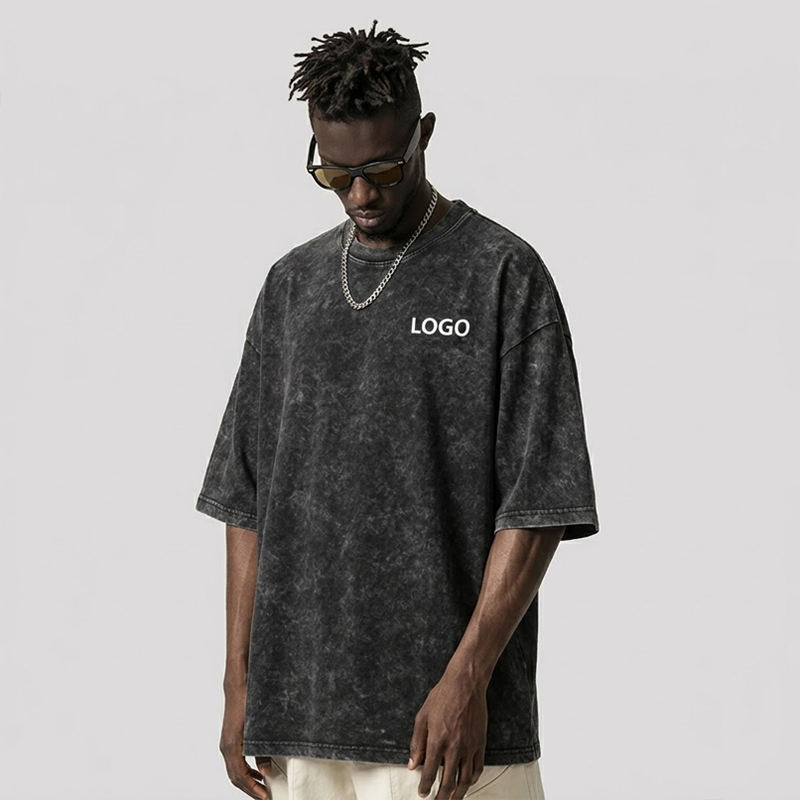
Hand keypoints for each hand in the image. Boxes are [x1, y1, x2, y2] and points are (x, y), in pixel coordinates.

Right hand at [219, 682, 272, 798]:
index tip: (265, 797)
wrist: (238, 685)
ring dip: (247, 781)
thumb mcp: (258, 728)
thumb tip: (266, 771)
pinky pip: (235, 760)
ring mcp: (227, 742)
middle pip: (235, 777)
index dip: (253, 789)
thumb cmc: (247, 702)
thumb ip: (262, 750)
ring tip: (262, 787)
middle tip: (265, 796)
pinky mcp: (230, 738)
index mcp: (232, 746)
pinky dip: (245, 770)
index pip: (240, 777)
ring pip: (234, 770)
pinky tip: (257, 770)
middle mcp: (227, 747)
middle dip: (250, 789)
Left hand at [407, 672, 487, 798]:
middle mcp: (454, 747)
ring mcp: (470, 746)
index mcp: (437, 741)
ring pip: (465, 780)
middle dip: (441, 797)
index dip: (425, 787)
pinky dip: (472, 779)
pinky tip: (467, 783)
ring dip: (458, 794)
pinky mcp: (480, 743)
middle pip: (449, 783)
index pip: (430, 773)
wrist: (465, 684)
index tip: (422, 793)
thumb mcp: (422, 717)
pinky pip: (478, 768)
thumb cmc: (442, 696)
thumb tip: (412, 765)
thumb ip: (417, 743)